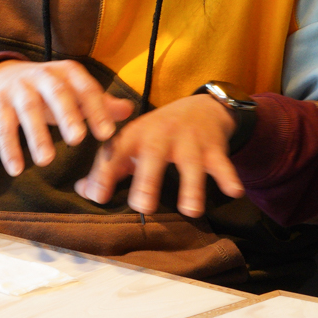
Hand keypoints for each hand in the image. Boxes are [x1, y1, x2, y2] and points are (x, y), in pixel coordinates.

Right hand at [0, 59, 133, 175]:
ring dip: (37, 134)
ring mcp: (17, 89)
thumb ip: (100, 103)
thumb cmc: (48, 91)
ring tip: (46, 160)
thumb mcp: (73, 92)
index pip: (86, 88)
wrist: (1, 77)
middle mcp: (42, 76)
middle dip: (68, 115)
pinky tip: (16, 169)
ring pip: (28, 109)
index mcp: (66, 73)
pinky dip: (9, 149)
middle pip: (57, 93)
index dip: (97, 110)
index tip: (107, 134)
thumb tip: (129, 109)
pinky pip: (3, 127)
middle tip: (78, 140)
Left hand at [73, 94, 243, 218]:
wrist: (200, 107)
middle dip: (148, 180)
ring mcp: (189, 141)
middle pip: (154, 156)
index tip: (98, 197)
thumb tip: (83, 191)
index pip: (115, 153)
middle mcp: (161, 136)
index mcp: (135, 135)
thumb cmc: (157, 133)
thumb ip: (107, 167)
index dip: (104, 173)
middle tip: (143, 206)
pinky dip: (229, 176)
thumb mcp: (131, 143)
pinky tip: (234, 191)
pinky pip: (222, 163)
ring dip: (192, 185)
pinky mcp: (213, 147)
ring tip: (191, 210)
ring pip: (191, 163)